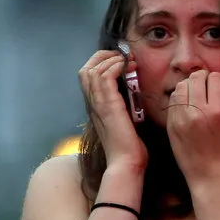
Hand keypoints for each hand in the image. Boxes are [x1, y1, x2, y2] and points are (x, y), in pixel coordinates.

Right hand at [78, 50, 147, 170]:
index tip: (120, 62)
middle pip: (86, 68)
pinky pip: (105, 75)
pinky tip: (129, 69)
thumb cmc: (128, 147)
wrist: (126, 162)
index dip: (101, 63)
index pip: (87, 76)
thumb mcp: (124, 121)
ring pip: (93, 69)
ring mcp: (98, 104)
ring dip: (112, 60)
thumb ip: (123, 106)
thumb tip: (133, 92)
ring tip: (127, 61)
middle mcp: (93, 103)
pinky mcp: (108, 105)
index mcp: (95, 106)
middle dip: (103, 56)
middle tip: (122, 57)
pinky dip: (116, 66)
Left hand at [166, 70, 219, 187]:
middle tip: (206, 89)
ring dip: (189, 87)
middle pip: (195, 78)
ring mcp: (181, 118)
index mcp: (218, 111)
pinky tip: (187, 107)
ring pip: (181, 86)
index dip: (217, 81)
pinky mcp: (171, 125)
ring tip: (195, 96)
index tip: (218, 89)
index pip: (214, 77)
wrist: (210, 174)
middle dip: (202, 79)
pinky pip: (172, 101)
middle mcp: (198, 112)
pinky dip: (180, 99)